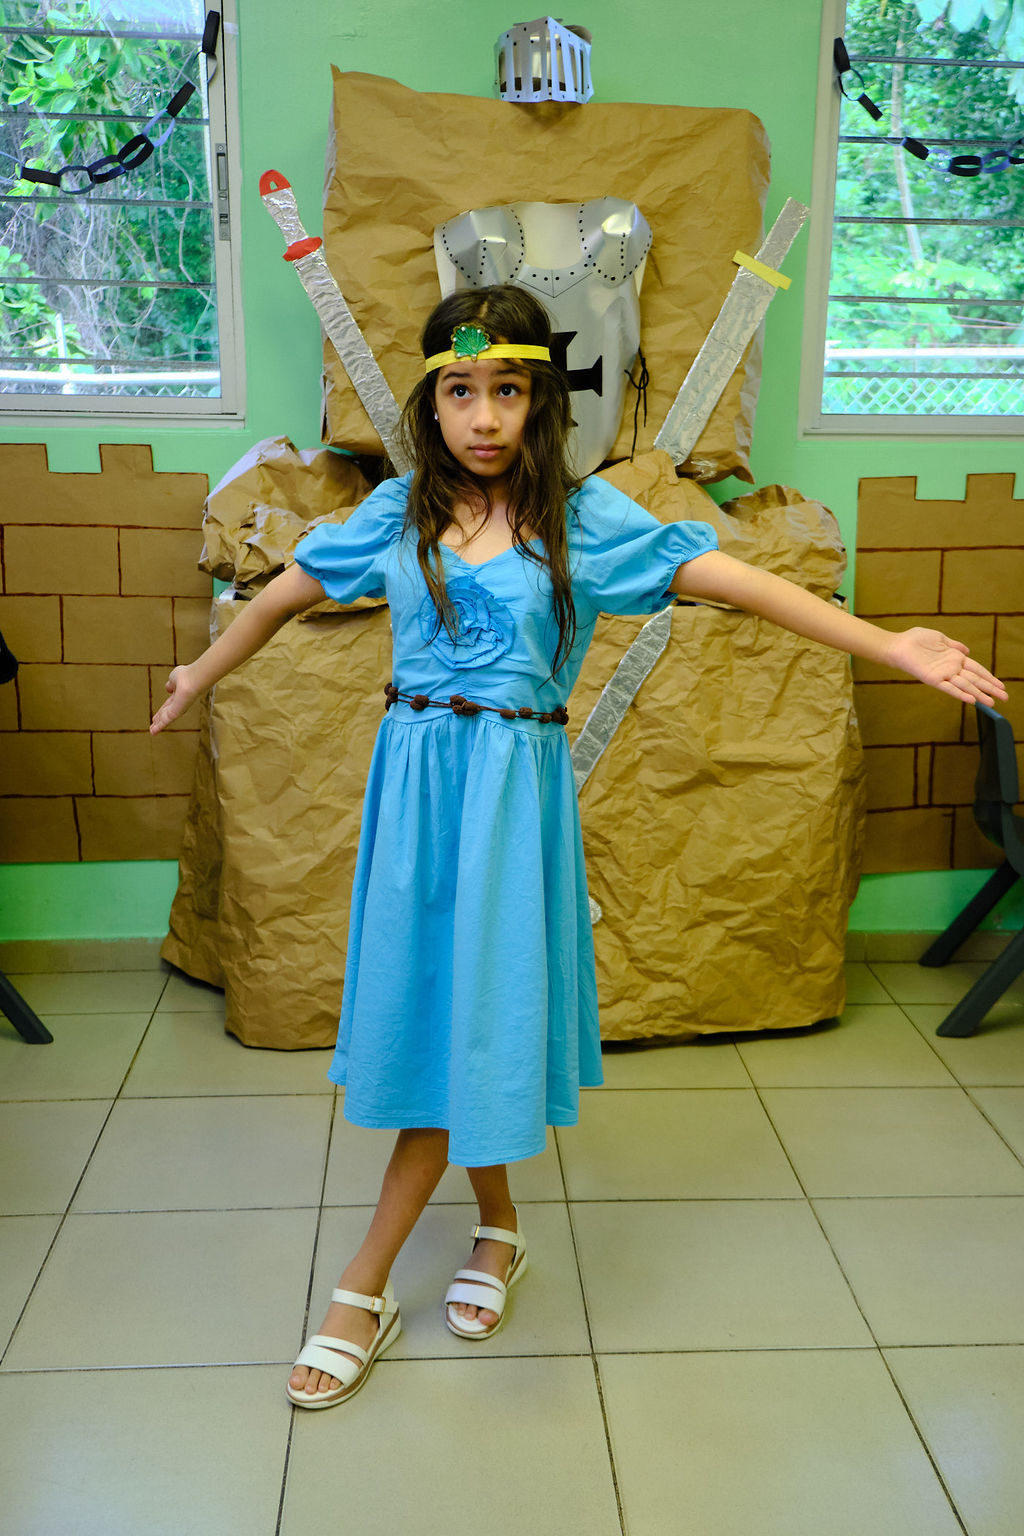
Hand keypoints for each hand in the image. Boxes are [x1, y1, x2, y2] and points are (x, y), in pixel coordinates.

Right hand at [150, 664, 200, 733]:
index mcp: (178, 695)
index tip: (157, 714)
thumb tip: (168, 688)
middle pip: (167, 713)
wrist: (193, 679)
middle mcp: (179, 703)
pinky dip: (159, 727)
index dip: (162, 709)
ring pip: (166, 718)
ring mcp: (178, 709)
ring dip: (158, 725)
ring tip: (151, 731)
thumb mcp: (174, 678)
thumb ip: (171, 684)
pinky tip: (153, 732)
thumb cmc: (186, 676)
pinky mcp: (176, 713)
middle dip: (160, 718)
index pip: (168, 704)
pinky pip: (166, 721)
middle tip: (153, 724)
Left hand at [885, 627, 1007, 706]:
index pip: (977, 669)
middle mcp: (952, 668)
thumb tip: (967, 651)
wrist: (898, 644)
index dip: (989, 677)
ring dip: (979, 694)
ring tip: (992, 703)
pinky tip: (971, 700)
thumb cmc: (916, 639)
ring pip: (965, 686)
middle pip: (975, 679)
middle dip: (990, 689)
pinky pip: (949, 688)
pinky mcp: (933, 679)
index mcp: (955, 658)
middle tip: (1005, 698)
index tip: (1001, 685)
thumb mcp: (939, 638)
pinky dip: (960, 694)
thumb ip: (954, 645)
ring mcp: (943, 674)